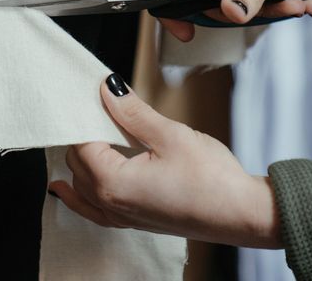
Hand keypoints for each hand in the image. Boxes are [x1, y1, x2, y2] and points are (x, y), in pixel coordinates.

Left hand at [48, 74, 281, 248]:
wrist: (242, 215)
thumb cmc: (212, 180)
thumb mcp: (170, 135)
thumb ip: (133, 112)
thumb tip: (107, 89)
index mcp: (112, 183)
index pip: (79, 142)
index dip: (84, 115)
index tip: (91, 94)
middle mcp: (109, 205)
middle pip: (76, 163)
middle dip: (83, 135)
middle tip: (100, 108)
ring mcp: (121, 218)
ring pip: (81, 186)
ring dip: (80, 161)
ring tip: (89, 134)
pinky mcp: (134, 222)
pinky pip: (92, 208)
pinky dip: (79, 194)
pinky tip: (70, 185)